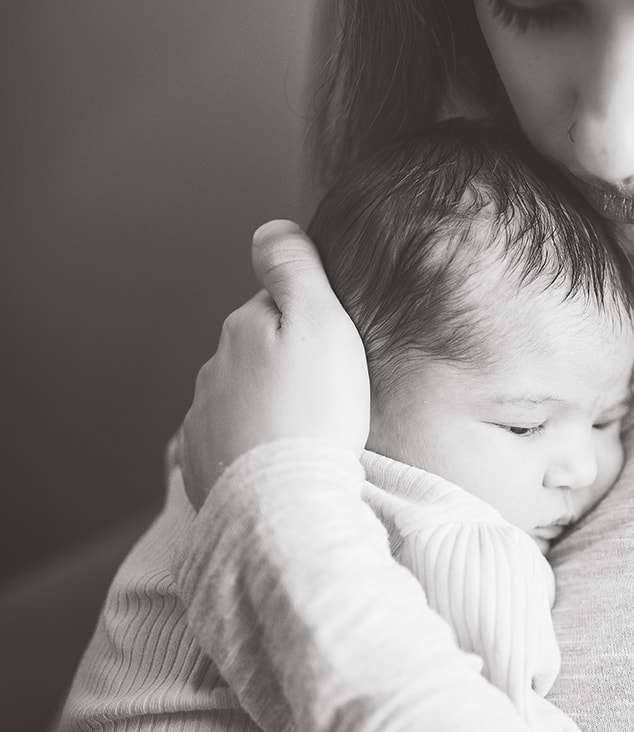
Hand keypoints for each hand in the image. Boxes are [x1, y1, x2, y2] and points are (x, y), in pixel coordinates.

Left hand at [177, 222, 370, 510]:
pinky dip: (250, 447)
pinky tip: (277, 463)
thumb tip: (269, 227)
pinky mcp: (201, 464)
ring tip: (306, 437)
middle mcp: (213, 368)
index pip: (278, 308)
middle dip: (286, 368)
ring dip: (268, 408)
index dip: (313, 326)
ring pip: (241, 399)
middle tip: (327, 400)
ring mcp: (202, 418)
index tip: (336, 356)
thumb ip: (294, 268)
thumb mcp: (321, 323)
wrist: (285, 504)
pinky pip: (228, 443)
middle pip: (258, 354)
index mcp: (242, 327)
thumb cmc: (317, 415)